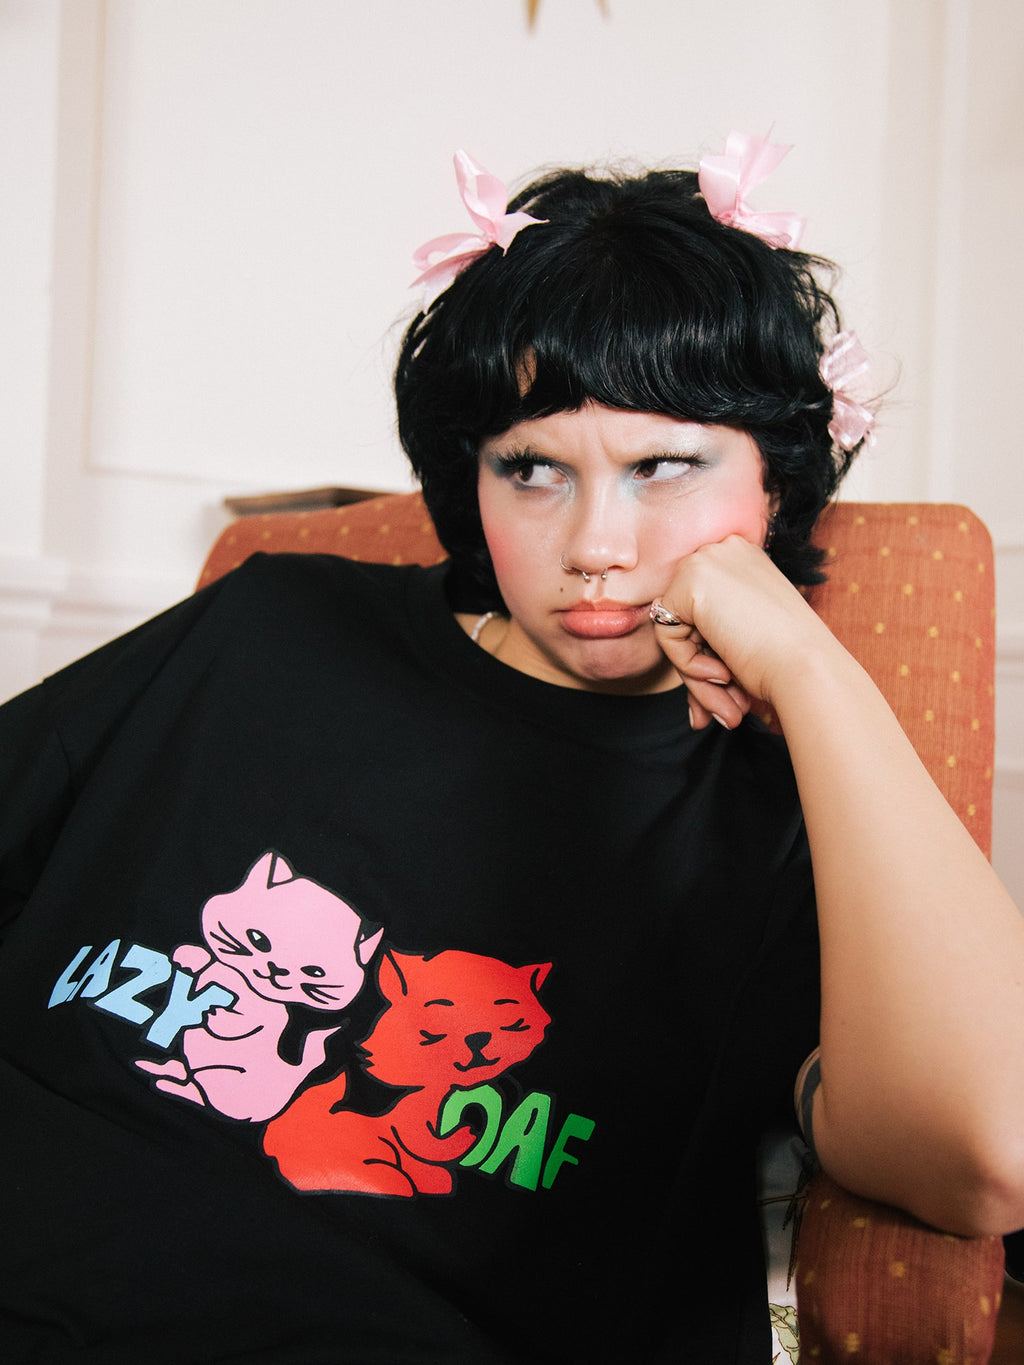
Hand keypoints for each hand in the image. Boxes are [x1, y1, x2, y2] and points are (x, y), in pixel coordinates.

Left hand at [651, 536, 830, 728]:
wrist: (808, 667)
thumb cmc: (789, 660)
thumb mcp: (746, 638)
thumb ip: (711, 643)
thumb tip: (692, 698)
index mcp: (742, 560)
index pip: (703, 608)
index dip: (711, 653)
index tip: (730, 688)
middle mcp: (724, 551)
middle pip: (686, 617)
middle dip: (700, 669)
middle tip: (725, 710)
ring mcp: (706, 561)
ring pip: (676, 629)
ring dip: (696, 675)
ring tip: (727, 706)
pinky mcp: (689, 581)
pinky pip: (666, 633)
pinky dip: (687, 663)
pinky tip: (722, 673)